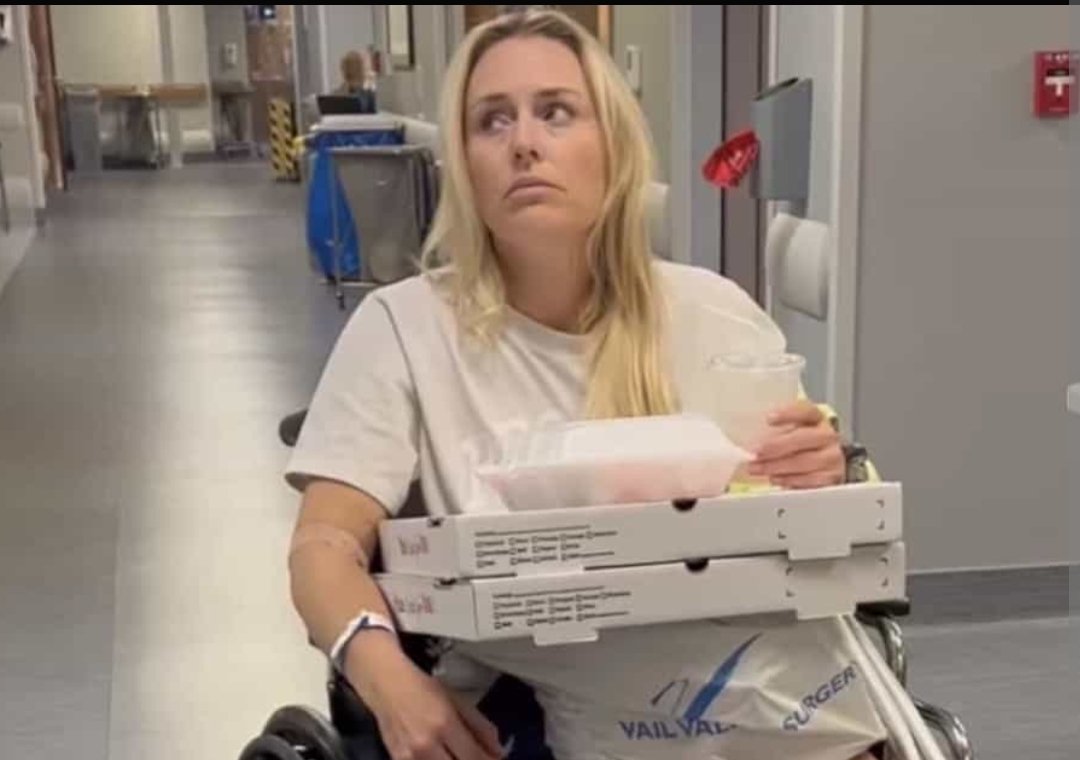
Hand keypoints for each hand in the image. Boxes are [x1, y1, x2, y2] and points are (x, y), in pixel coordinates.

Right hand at [346, 633, 503, 759]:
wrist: (385, 684)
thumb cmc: (423, 688)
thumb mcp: (456, 699)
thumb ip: (479, 725)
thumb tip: (498, 750)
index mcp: (444, 724)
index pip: (473, 757)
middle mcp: (426, 745)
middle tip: (479, 757)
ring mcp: (409, 757)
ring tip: (460, 755)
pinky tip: (443, 755)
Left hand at [745, 400, 844, 488]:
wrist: (826, 467)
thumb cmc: (801, 447)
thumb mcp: (790, 433)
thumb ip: (774, 432)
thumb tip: (744, 438)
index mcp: (816, 419)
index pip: (806, 410)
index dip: (788, 413)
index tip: (768, 419)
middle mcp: (827, 435)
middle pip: (804, 437)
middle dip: (777, 446)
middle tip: (756, 453)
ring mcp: (832, 457)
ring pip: (805, 461)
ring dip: (777, 466)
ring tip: (757, 468)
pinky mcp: (832, 478)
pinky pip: (810, 479)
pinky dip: (789, 480)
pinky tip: (775, 478)